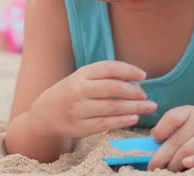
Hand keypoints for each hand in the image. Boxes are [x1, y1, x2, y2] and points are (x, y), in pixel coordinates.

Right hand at [27, 61, 157, 137]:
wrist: (44, 113)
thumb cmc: (70, 93)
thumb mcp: (82, 79)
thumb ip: (104, 78)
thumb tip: (136, 83)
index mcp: (81, 73)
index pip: (109, 67)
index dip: (128, 70)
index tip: (144, 75)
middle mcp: (78, 90)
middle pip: (113, 89)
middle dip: (134, 92)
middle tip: (148, 97)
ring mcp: (78, 109)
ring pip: (112, 107)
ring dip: (134, 108)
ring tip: (149, 108)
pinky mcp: (79, 126)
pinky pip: (105, 123)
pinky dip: (122, 121)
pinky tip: (134, 118)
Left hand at [148, 105, 193, 170]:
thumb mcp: (190, 116)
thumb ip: (173, 125)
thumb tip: (152, 138)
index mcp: (190, 111)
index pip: (173, 117)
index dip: (161, 129)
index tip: (154, 139)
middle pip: (177, 140)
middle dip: (162, 155)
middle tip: (152, 166)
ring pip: (188, 150)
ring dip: (174, 163)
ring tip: (165, 169)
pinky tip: (184, 164)